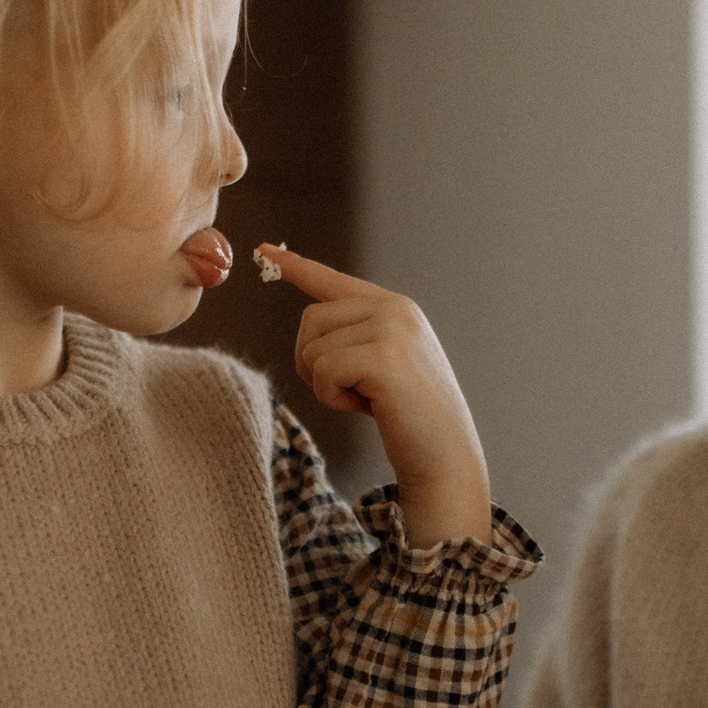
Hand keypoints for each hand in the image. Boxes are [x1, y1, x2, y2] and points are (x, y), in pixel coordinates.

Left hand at [256, 244, 492, 545]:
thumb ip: (355, 338)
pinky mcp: (383, 356)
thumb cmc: (410, 419)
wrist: (444, 456)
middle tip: (354, 391)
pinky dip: (333, 397)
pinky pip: (323, 370)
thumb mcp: (382, 366)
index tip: (263, 251)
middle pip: (310, 320)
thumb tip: (311, 326)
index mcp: (394, 307)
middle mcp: (394, 308)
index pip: (332, 281)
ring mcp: (390, 328)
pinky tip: (367, 408)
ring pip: (312, 347)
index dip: (295, 267)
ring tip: (367, 399)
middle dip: (315, 362)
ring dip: (326, 384)